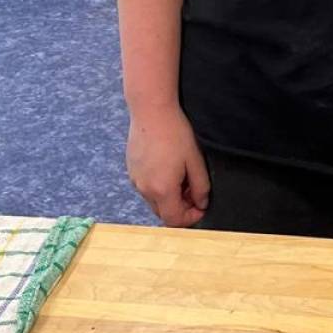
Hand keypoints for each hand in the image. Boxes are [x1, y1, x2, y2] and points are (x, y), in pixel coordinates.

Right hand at [126, 106, 208, 226]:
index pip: (174, 220)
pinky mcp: (131, 170)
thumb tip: (201, 203)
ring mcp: (135, 180)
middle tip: (194, 191)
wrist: (151, 112)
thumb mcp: (195, 161)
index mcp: (162, 190)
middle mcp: (144, 189)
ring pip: (154, 201)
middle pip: (162, 213)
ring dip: (169, 197)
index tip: (201, 207)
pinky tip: (168, 168)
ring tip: (182, 177)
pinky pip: (146, 188)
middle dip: (181, 208)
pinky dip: (158, 187)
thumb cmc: (176, 134)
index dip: (190, 219)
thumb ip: (200, 187)